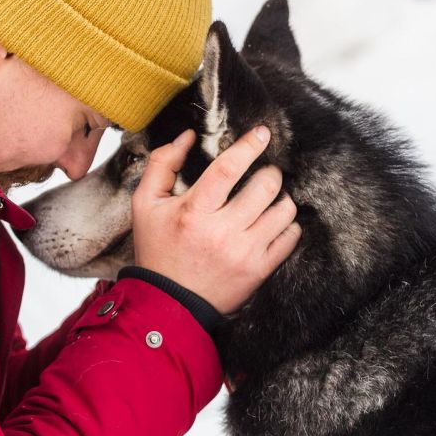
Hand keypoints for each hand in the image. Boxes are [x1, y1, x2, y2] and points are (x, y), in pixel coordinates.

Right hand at [131, 127, 300, 313]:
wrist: (168, 302)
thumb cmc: (158, 249)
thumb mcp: (145, 204)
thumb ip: (163, 164)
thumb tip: (187, 136)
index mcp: (193, 211)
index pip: (229, 169)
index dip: (249, 146)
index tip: (262, 133)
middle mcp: (222, 231)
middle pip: (265, 187)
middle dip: (270, 172)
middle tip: (264, 172)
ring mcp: (244, 252)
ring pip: (284, 211)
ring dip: (280, 197)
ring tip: (269, 198)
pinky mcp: (259, 271)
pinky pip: (290, 238)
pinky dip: (288, 224)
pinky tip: (274, 221)